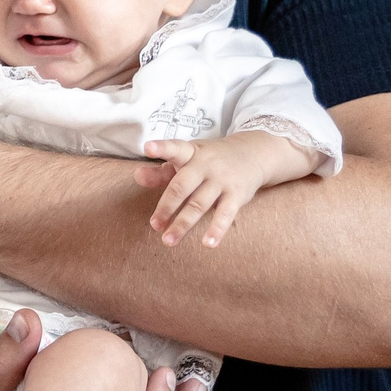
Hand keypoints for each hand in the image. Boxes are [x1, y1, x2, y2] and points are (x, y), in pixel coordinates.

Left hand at [138, 132, 313, 247]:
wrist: (253, 155)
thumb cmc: (209, 161)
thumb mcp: (187, 160)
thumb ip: (161, 171)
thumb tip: (137, 175)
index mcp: (190, 153)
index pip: (174, 148)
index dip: (161, 148)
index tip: (147, 148)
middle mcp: (206, 164)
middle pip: (182, 186)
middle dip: (167, 206)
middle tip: (155, 225)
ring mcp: (222, 179)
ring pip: (199, 204)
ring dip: (183, 224)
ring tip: (169, 240)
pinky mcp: (237, 194)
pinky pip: (225, 214)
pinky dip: (217, 229)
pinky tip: (208, 243)